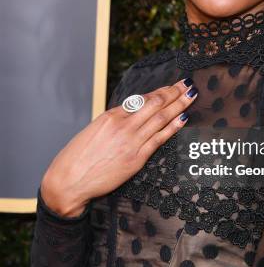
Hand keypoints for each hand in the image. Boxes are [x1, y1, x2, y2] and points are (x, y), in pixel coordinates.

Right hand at [40, 78, 197, 216]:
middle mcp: (123, 125)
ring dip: (179, 105)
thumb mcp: (94, 130)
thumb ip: (115, 121)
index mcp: (111, 116)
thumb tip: (133, 114)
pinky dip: (173, 127)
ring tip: (191, 95)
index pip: (142, 99)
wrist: (69, 182)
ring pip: (160, 118)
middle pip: (155, 104)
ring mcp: (131, 141)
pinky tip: (183, 118)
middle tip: (188, 84)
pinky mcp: (136, 159)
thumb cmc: (78, 157)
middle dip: (174, 92)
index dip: (160, 91)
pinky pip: (159, 138)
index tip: (172, 85)